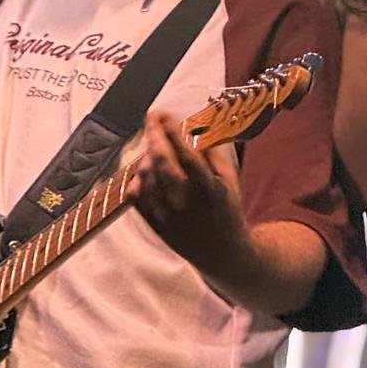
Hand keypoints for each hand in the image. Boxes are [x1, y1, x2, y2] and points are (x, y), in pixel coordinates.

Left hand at [131, 111, 248, 275]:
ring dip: (146, 154)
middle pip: (161, 162)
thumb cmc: (227, 211)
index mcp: (208, 189)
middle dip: (154, 134)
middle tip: (152, 118)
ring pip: (146, 176)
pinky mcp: (155, 224)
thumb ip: (213, 154)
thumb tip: (194, 127)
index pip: (186, 154)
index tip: (166, 114)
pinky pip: (136, 196)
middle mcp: (186, 202)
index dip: (172, 131)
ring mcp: (168, 214)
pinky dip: (136, 178)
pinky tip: (144, 169)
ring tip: (153, 144)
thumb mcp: (230, 181)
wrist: (221, 253)